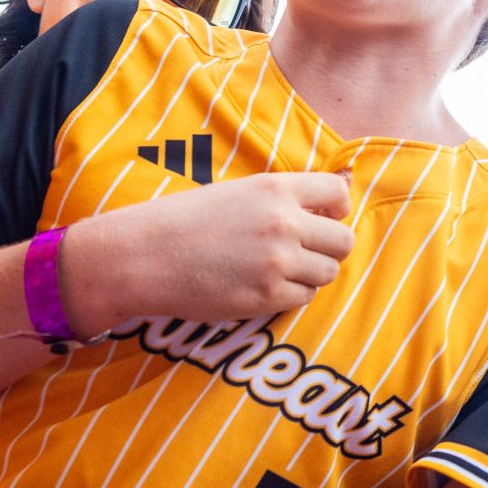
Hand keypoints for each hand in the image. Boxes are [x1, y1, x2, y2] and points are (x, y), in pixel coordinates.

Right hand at [69, 171, 353, 332]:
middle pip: (344, 241)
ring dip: (311, 272)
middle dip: (330, 247)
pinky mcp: (266, 297)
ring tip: (278, 269)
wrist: (144, 256)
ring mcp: (277, 262)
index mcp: (276, 189)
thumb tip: (335, 201)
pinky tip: (263, 285)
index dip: (337, 209)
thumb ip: (284, 198)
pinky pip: (303, 298)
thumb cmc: (186, 221)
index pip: (339, 193)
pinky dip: (291, 294)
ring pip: (327, 272)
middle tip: (306, 251)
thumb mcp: (239, 192)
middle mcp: (284, 223)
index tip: (325, 218)